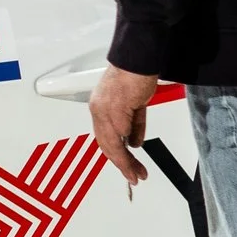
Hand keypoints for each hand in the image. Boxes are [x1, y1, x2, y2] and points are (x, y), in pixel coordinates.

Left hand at [90, 64, 159, 184]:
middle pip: (107, 144)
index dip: (116, 155)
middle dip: (122, 164)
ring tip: (136, 173)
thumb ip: (133, 125)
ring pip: (112, 143)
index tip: (127, 168)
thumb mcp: (134, 106)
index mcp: (100, 109)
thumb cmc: (136, 77)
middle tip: (133, 176)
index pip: (105, 138)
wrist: (138, 59)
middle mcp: (99, 110)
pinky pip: (121, 132)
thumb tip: (134, 143)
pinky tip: (135, 154)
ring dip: (125, 161)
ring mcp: (105, 109)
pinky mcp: (116, 107)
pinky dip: (128, 145)